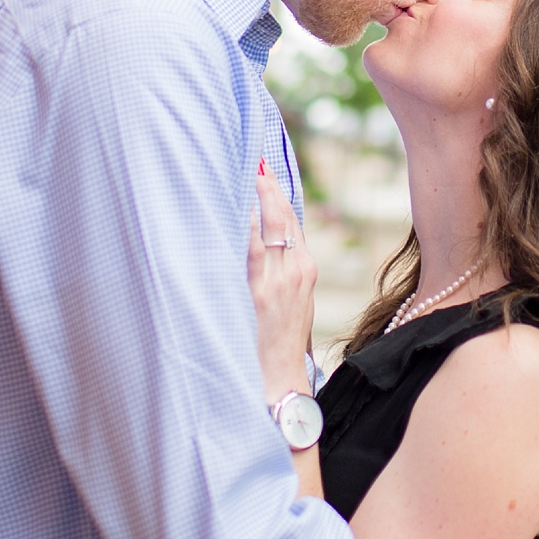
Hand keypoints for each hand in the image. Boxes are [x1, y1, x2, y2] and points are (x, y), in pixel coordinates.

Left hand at [248, 160, 315, 403]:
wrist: (280, 380)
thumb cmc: (279, 342)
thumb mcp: (291, 302)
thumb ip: (279, 271)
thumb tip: (260, 241)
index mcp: (305, 271)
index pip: (292, 222)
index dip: (278, 194)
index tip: (264, 170)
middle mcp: (296, 271)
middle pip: (283, 217)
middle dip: (268, 187)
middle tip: (252, 158)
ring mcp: (277, 281)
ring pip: (268, 228)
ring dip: (255, 199)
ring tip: (242, 171)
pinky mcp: (258, 293)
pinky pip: (250, 250)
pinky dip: (244, 226)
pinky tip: (233, 206)